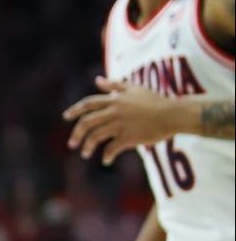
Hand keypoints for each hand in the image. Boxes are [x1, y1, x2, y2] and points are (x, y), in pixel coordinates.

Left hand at [64, 77, 183, 165]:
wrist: (173, 114)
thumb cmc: (154, 101)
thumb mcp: (134, 89)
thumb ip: (114, 85)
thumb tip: (97, 80)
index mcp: (115, 100)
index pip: (88, 104)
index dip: (75, 110)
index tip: (65, 117)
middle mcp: (115, 111)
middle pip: (87, 122)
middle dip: (76, 134)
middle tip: (71, 144)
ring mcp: (121, 124)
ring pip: (96, 136)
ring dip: (88, 147)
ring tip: (85, 154)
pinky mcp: (129, 137)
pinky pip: (112, 148)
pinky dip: (107, 156)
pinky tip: (107, 160)